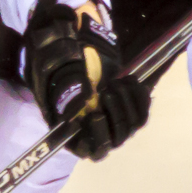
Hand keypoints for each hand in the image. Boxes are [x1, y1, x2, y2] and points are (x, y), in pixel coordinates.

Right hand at [23, 0, 149, 160]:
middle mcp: (89, 128)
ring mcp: (109, 119)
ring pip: (128, 129)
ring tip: (117, 82)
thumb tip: (84, 101)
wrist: (70, 43)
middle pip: (111, 142)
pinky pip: (141, 115)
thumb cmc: (53, 56)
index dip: (94, 138)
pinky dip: (140, 99)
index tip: (96, 115)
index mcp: (66, 126)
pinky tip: (130, 81)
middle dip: (115, 117)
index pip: (85, 148)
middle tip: (108, 90)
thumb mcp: (51, 63)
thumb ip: (65, 82)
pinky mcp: (124, 108)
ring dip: (128, 106)